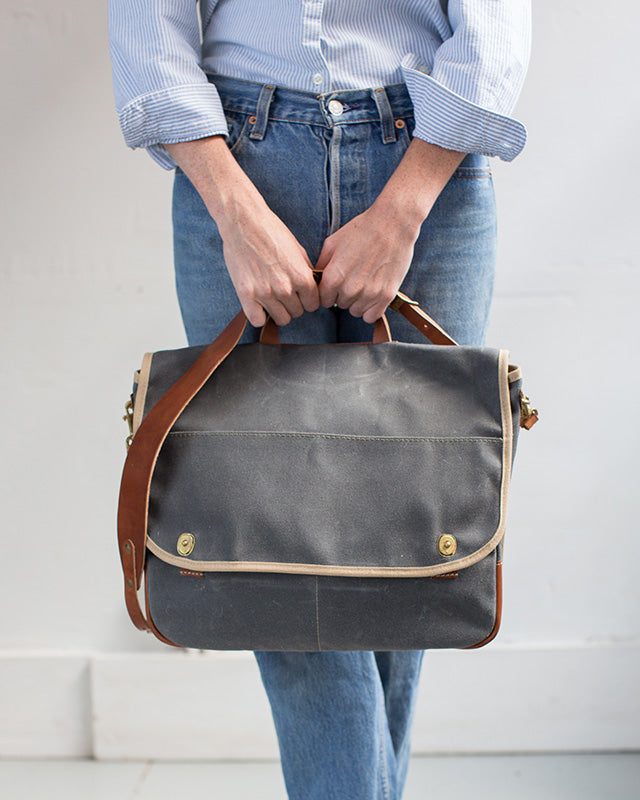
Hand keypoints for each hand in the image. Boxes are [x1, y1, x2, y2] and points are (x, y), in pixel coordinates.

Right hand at [217, 194, 319, 327]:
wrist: (244, 222)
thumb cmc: (271, 232)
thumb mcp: (298, 250)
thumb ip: (306, 272)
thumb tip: (312, 289)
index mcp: (301, 276)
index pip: (313, 305)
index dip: (307, 300)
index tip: (301, 295)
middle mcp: (285, 288)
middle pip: (297, 313)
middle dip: (293, 305)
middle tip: (284, 293)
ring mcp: (265, 293)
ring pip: (280, 319)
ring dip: (278, 311)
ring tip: (272, 298)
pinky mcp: (246, 294)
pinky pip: (258, 320)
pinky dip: (259, 316)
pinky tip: (259, 305)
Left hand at [317, 139, 465, 321]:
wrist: (392, 223)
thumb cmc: (361, 230)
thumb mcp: (332, 243)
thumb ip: (321, 265)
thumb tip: (316, 281)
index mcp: (333, 277)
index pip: (323, 300)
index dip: (328, 292)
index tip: (336, 283)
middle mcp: (350, 289)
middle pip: (340, 305)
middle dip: (343, 294)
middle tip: (353, 276)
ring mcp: (369, 294)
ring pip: (355, 311)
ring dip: (357, 301)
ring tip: (364, 282)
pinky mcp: (386, 295)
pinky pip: (371, 316)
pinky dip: (370, 308)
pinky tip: (372, 294)